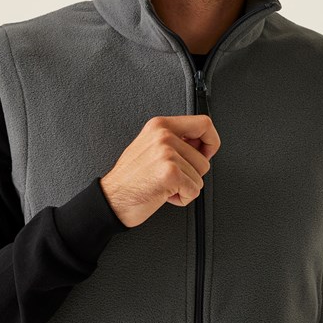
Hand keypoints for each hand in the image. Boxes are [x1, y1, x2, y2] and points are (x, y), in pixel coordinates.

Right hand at [100, 115, 220, 227]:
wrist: (111, 199)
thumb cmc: (130, 178)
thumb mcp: (150, 146)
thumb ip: (176, 140)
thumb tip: (202, 144)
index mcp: (160, 125)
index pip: (203, 123)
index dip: (211, 141)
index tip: (205, 153)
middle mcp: (163, 135)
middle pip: (204, 157)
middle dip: (192, 174)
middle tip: (170, 176)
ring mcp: (166, 153)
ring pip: (200, 176)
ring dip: (185, 187)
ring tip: (164, 184)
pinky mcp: (170, 173)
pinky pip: (194, 191)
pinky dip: (182, 198)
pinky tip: (164, 193)